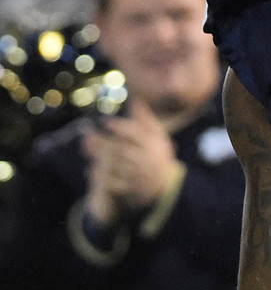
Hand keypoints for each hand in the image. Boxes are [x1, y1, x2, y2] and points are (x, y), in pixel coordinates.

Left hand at [83, 100, 177, 220]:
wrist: (165, 186)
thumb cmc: (158, 155)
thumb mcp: (157, 136)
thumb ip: (145, 120)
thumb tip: (135, 100)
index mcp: (153, 146)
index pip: (137, 135)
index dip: (121, 128)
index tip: (105, 122)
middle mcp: (146, 160)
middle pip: (123, 150)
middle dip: (104, 143)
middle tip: (86, 136)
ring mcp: (139, 175)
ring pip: (117, 166)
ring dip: (100, 158)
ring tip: (85, 148)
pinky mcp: (133, 189)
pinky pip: (115, 183)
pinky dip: (102, 177)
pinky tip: (90, 169)